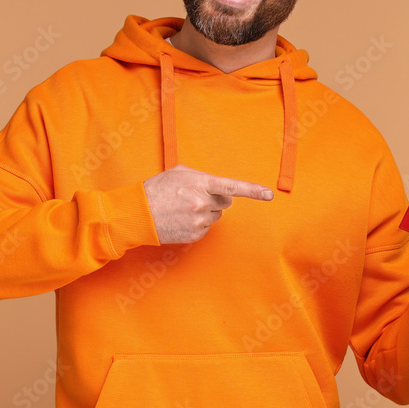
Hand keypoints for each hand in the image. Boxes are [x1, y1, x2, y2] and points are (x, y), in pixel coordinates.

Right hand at [142, 164, 273, 244]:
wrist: (139, 213)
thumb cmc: (158, 189)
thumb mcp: (180, 173)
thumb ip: (203, 178)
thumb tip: (218, 188)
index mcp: (201, 184)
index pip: (233, 187)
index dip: (253, 191)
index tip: (269, 194)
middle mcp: (203, 203)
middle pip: (225, 203)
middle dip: (214, 200)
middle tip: (193, 198)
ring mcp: (199, 221)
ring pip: (216, 216)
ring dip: (205, 212)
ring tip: (183, 209)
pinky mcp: (195, 234)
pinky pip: (207, 228)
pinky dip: (198, 224)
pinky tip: (182, 220)